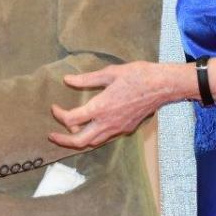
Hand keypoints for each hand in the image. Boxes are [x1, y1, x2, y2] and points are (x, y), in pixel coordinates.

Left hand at [48, 61, 168, 149]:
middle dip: (63, 140)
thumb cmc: (138, 76)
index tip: (54, 107)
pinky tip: (88, 128)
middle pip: (80, 141)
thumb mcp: (110, 73)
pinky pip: (105, 138)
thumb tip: (67, 80)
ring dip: (78, 140)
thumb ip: (86, 79)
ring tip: (67, 133)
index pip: (72, 119)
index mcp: (101, 108)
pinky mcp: (127, 129)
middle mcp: (108, 123)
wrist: (164, 86)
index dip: (59, 115)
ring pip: (93, 142)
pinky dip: (93, 137)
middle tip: (51, 136)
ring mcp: (118, 128)